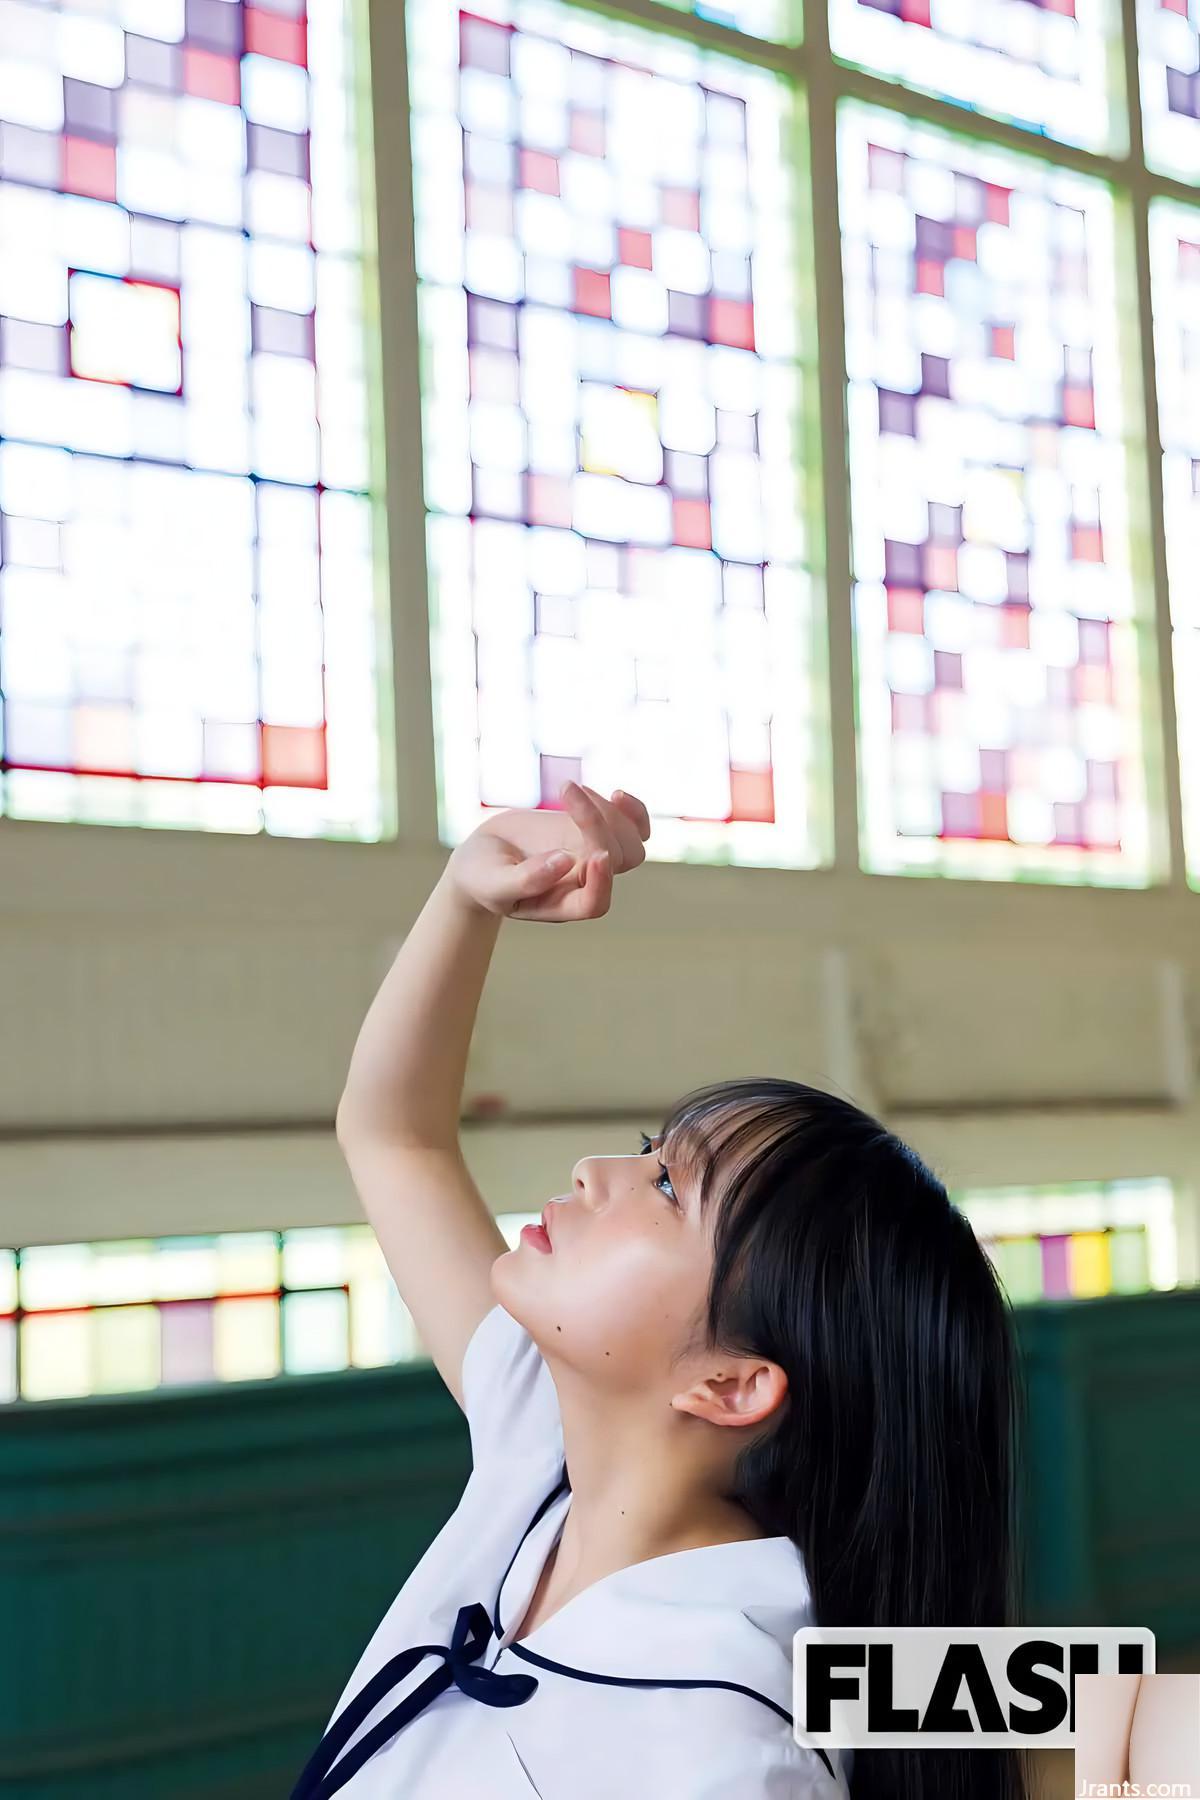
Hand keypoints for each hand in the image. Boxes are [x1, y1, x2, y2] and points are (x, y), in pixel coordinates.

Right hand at [445, 782, 651, 920]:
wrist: (484, 855)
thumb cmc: (483, 876)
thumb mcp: (493, 882)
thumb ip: (526, 879)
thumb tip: (564, 860)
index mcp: (562, 904)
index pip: (595, 903)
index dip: (601, 882)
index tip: (597, 855)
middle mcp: (584, 883)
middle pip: (618, 862)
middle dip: (599, 825)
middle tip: (567, 791)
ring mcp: (593, 857)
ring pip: (631, 843)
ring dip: (611, 811)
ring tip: (570, 790)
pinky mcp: (594, 833)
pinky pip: (633, 827)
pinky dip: (633, 812)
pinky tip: (616, 795)